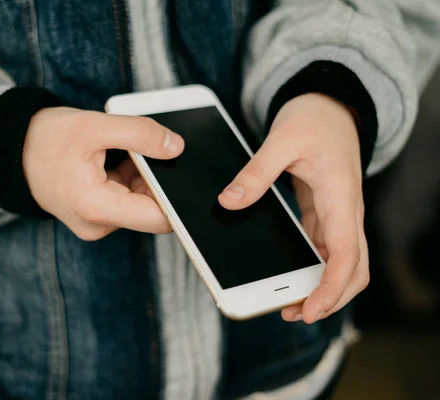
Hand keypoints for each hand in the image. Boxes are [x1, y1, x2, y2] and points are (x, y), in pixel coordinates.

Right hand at [23, 107, 183, 240]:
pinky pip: (125, 200)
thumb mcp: (93, 126)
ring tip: (120, 152)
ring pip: (138, 202)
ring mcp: (95, 223)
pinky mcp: (95, 215)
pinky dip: (128, 179)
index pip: (159, 218)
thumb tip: (176, 146)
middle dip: (156, 179)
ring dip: (140, 176)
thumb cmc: (45, 139)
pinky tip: (114, 160)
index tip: (186, 173)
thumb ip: (139, 133)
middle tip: (147, 149)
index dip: (178, 197)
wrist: (10, 152)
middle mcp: (97, 224)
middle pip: (150, 209)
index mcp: (97, 208)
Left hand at [218, 93, 368, 323]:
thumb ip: (256, 171)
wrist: (331, 105)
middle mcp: (345, 211)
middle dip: (330, 297)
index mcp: (341, 196)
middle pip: (353, 269)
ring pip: (340, 263)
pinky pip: (325, 249)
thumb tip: (228, 201)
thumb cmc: (314, 118)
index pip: (347, 254)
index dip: (332, 288)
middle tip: (294, 313)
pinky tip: (290, 276)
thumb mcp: (282, 138)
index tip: (311, 309)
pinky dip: (312, 269)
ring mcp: (336, 214)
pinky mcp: (324, 212)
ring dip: (321, 286)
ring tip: (288, 303)